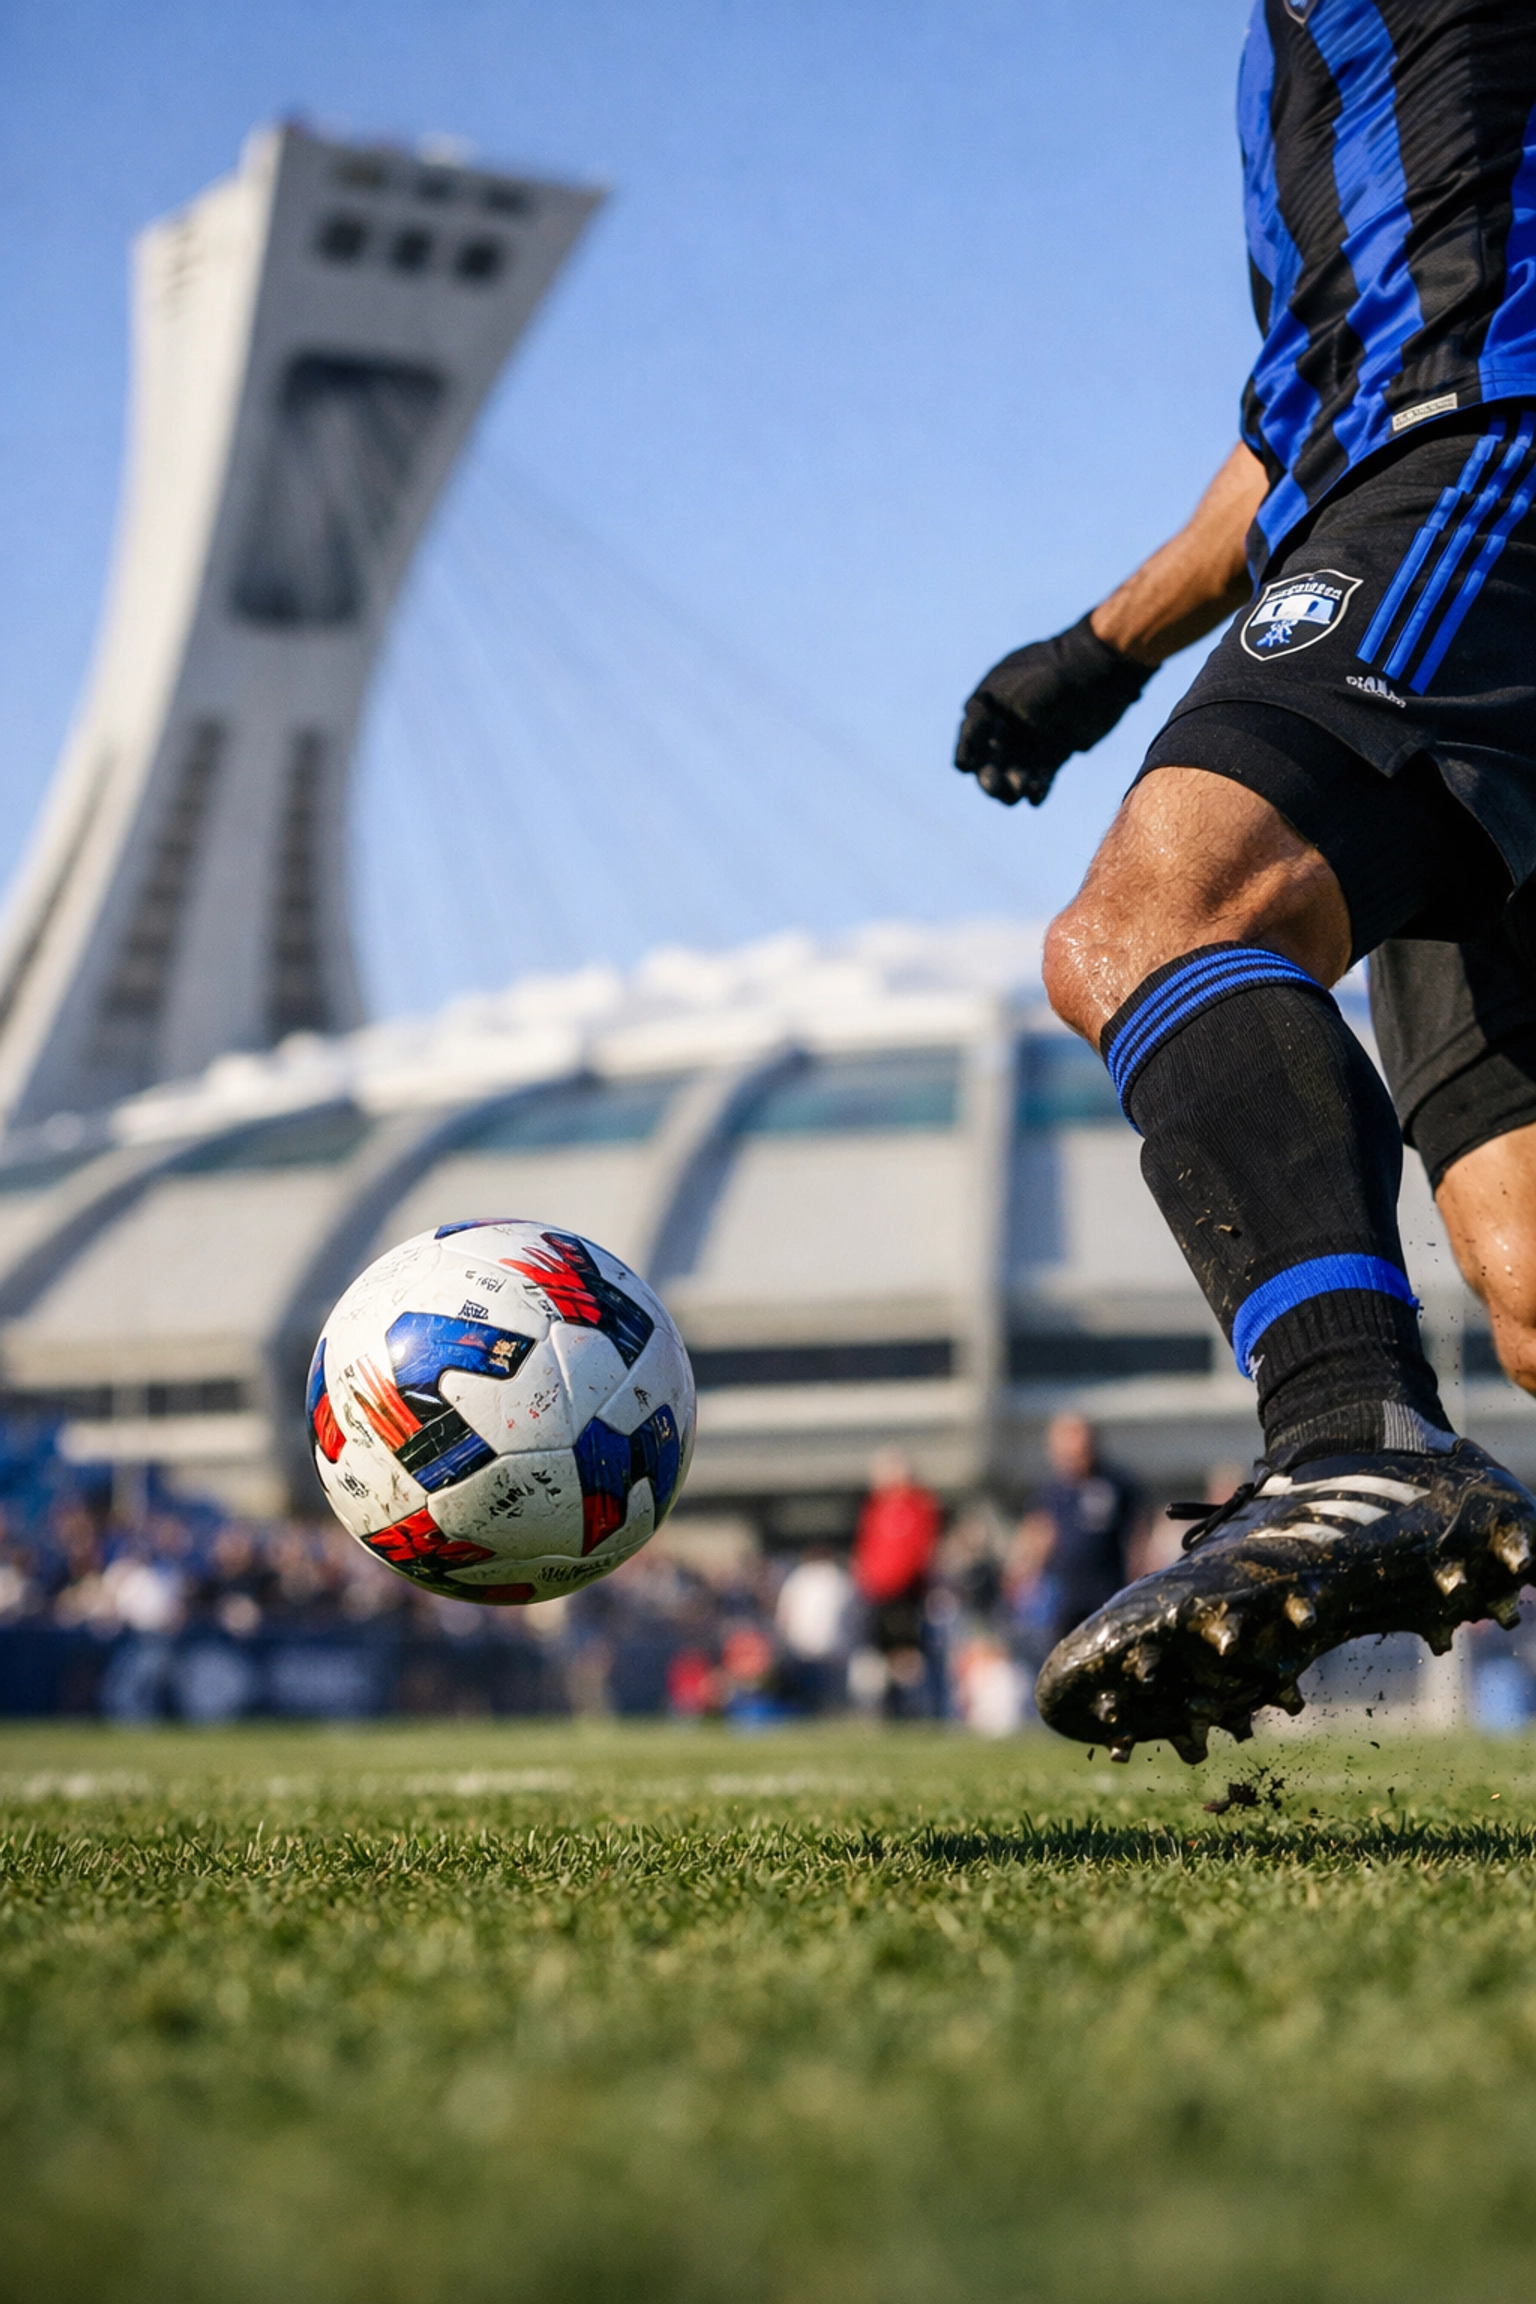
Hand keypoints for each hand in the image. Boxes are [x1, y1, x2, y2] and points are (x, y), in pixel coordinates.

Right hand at [955, 614, 1150, 805]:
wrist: (1098, 671)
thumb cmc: (1046, 676)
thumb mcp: (1001, 695)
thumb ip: (977, 724)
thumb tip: (962, 766)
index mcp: (994, 703)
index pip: (972, 736)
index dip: (968, 752)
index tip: (968, 766)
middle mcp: (1012, 721)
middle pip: (993, 759)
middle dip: (991, 777)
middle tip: (998, 787)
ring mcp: (1035, 736)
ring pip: (1016, 771)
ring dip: (1014, 785)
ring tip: (1022, 790)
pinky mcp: (1059, 749)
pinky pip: (1042, 775)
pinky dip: (1038, 788)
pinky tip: (1036, 797)